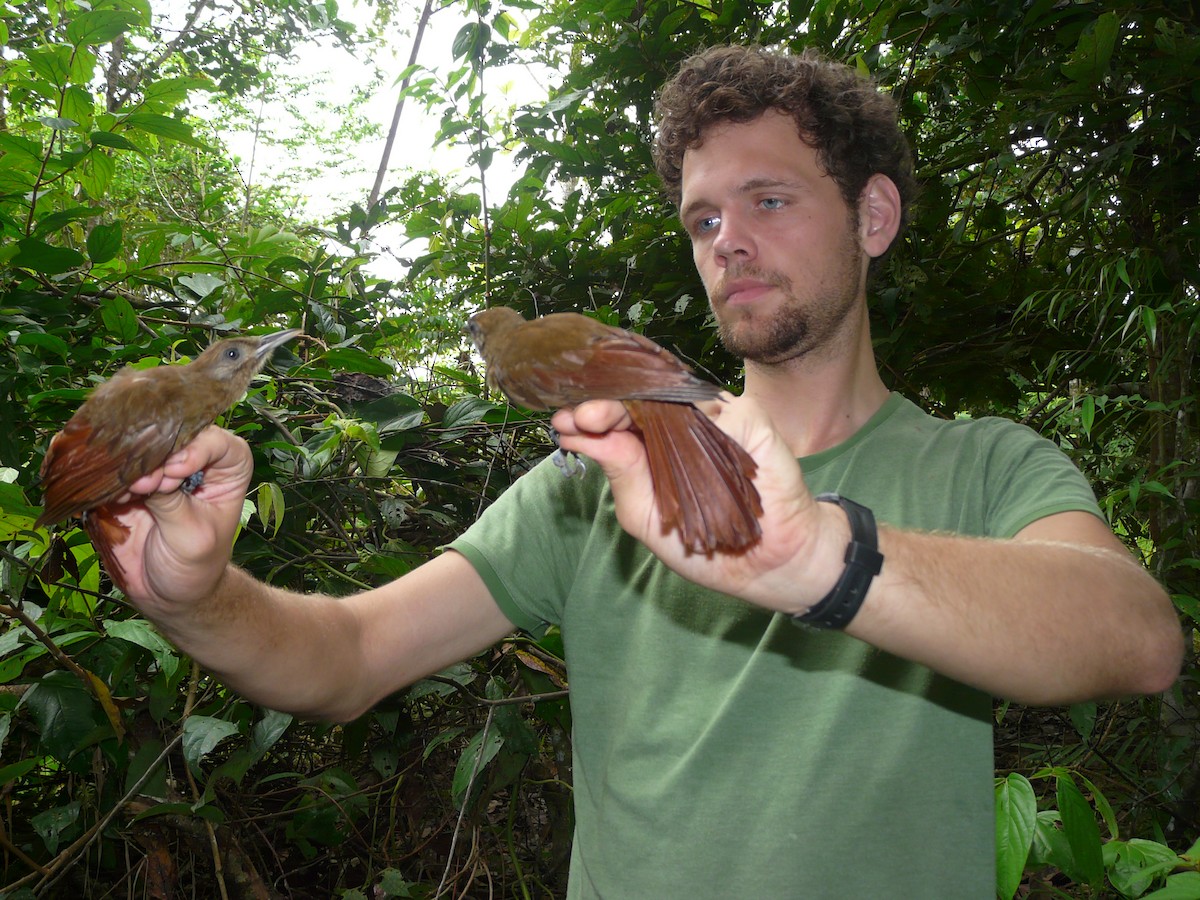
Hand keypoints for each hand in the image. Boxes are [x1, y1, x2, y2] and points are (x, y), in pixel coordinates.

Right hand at [109, 426, 251, 611]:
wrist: (169, 594)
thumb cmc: (196, 566)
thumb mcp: (191, 536)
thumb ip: (172, 502)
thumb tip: (146, 473)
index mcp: (227, 471)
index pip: (219, 442)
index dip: (198, 447)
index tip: (178, 469)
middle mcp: (195, 464)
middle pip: (177, 438)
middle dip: (160, 455)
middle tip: (147, 481)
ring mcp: (160, 473)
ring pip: (145, 451)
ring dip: (134, 467)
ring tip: (131, 492)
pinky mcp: (132, 486)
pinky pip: (120, 472)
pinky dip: (116, 480)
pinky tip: (116, 496)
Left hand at [550, 395, 849, 613]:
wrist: (767, 563)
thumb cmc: (703, 544)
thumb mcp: (645, 515)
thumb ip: (621, 474)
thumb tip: (584, 435)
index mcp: (653, 446)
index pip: (616, 419)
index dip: (588, 418)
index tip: (561, 424)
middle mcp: (681, 426)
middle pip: (638, 400)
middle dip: (602, 406)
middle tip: (575, 416)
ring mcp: (715, 419)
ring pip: (670, 395)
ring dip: (631, 402)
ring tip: (596, 414)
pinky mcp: (748, 419)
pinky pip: (713, 406)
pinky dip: (684, 408)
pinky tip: (660, 411)